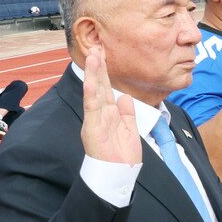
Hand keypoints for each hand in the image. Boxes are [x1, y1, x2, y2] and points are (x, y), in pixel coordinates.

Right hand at [80, 47, 140, 165]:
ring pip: (93, 93)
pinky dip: (91, 95)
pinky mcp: (92, 129)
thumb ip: (127, 113)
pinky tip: (91, 82)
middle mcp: (100, 114)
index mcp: (109, 113)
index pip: (106, 88)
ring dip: (93, 75)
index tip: (105, 54)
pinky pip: (92, 110)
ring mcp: (95, 120)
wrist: (118, 174)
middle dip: (97, 67)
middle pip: (99, 86)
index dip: (105, 72)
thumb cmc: (122, 154)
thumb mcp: (129, 129)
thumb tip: (125, 97)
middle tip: (96, 47)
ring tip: (92, 57)